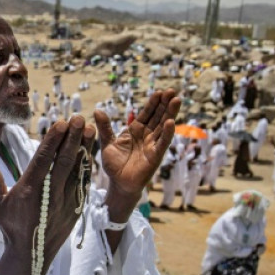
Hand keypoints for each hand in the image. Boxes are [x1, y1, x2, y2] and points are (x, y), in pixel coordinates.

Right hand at [0, 116, 94, 273]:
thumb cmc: (11, 226)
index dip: (53, 140)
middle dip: (73, 138)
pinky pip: (83, 182)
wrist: (32, 255)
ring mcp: (66, 201)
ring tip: (91, 128)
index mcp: (30, 190)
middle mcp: (51, 194)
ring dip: (84, 148)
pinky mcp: (76, 207)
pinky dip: (87, 165)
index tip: (61, 123)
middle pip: (65, 161)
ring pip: (78, 169)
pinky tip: (90, 150)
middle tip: (80, 118)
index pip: (44, 160)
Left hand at [99, 89, 179, 211]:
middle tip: (172, 91)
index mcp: (135, 130)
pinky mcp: (155, 156)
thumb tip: (98, 110)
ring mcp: (152, 145)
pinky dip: (167, 133)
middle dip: (165, 104)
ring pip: (163, 126)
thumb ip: (105, 127)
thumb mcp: (107, 143)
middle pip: (158, 117)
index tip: (160, 91)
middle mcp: (147, 136)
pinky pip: (162, 143)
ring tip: (176, 100)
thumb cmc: (114, 164)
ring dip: (170, 114)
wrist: (118, 184)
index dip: (153, 103)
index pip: (146, 113)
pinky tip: (171, 122)